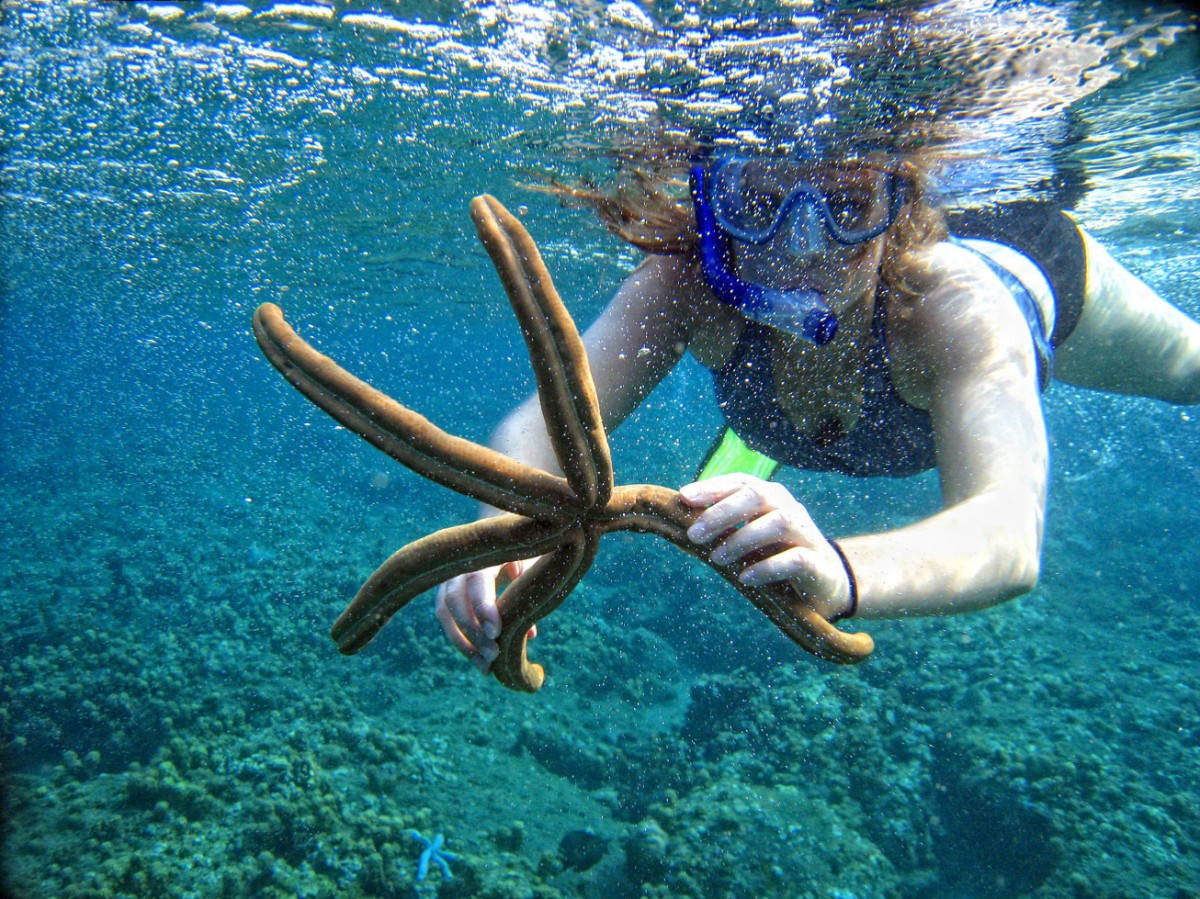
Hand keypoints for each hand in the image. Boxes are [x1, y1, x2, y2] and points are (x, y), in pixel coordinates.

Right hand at [436, 561, 537, 672]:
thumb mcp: (534, 565)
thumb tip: (529, 633)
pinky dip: (462, 643)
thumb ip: (531, 595)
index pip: (477, 580)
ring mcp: (450, 578)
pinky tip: (480, 662)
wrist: (512, 544)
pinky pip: (447, 620)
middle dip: (473, 630)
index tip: (495, 632)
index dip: (483, 606)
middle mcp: (461, 563)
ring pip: (445, 613)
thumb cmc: (529, 554)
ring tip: (486, 667)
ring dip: (464, 643)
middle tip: (494, 655)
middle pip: (454, 599)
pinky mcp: (446, 593)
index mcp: (485, 552)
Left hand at [679, 474, 852, 620]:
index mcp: (771, 497)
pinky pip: (794, 559)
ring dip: (741, 540)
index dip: (713, 487)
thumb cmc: (778, 553)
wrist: (825, 580)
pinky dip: (767, 567)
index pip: (742, 482)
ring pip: (778, 523)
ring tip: (716, 559)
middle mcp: (789, 508)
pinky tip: (746, 578)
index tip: (684, 496)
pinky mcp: (817, 561)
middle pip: (758, 497)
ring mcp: (806, 533)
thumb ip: (725, 527)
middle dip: (723, 513)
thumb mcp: (751, 536)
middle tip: (694, 534)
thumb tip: (682, 526)